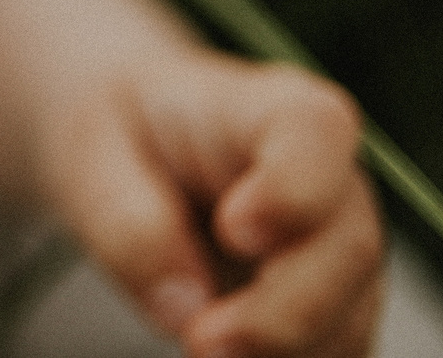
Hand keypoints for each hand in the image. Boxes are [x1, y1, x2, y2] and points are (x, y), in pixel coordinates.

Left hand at [45, 53, 382, 357]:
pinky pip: (336, 352)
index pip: (316, 133)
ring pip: (352, 318)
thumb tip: (184, 308)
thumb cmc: (121, 132)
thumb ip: (129, 223)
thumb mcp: (90, 154)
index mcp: (275, 109)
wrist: (133, 147)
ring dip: (282, 354)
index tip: (235, 232)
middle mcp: (331, 178)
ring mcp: (342, 248)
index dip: (291, 191)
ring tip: (201, 350)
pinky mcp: (336, 307)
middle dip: (281, 314)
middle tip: (200, 342)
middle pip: (348, 249)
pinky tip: (229, 357)